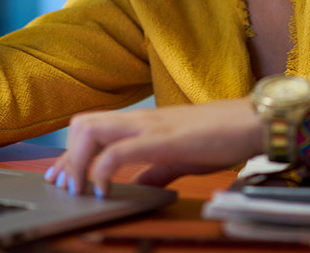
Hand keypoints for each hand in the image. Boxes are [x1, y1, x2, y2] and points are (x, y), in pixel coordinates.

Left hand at [44, 98, 262, 196]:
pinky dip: (103, 170)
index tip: (58, 176)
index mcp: (142, 123)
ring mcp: (149, 126)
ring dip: (77, 162)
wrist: (252, 121)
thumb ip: (154, 171)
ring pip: (92, 131)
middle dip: (66, 156)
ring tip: (80, 188)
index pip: (91, 128)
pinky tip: (105, 190)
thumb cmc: (220, 137)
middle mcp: (140, 119)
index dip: (68, 153)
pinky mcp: (163, 139)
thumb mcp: (179, 158)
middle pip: (82, 124)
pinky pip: (120, 150)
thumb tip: (135, 188)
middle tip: (64, 185)